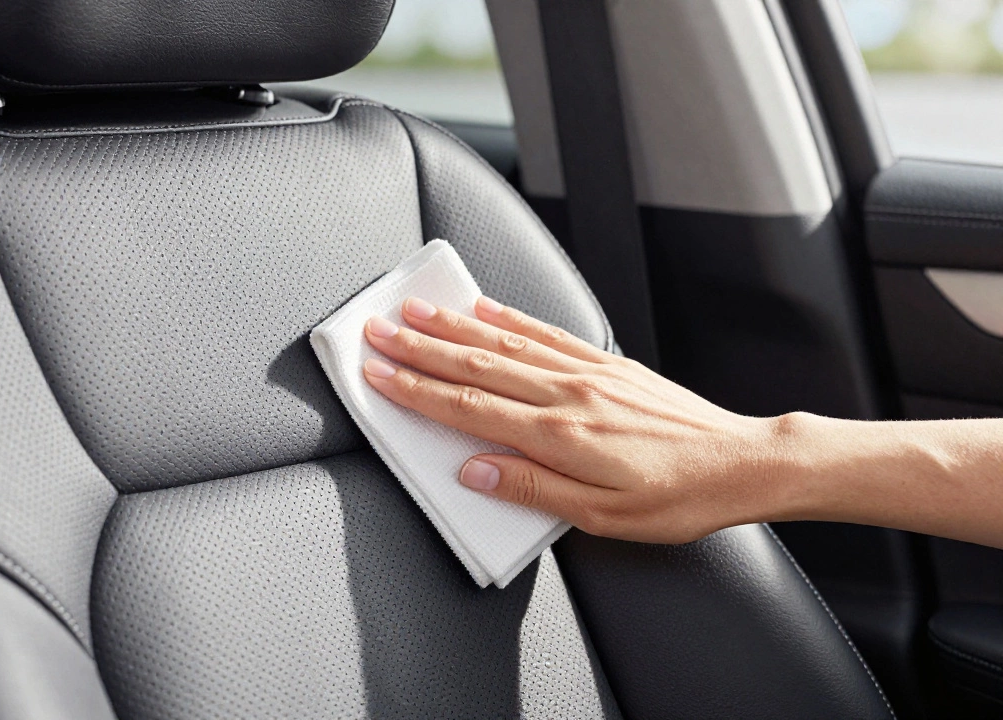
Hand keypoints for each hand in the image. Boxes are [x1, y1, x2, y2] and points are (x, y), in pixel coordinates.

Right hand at [361, 296, 795, 543]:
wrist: (742, 462)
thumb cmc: (677, 497)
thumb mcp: (603, 518)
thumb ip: (533, 490)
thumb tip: (476, 472)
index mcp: (560, 436)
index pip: (469, 408)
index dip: (417, 390)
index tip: (379, 375)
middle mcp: (568, 394)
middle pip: (476, 365)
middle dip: (419, 348)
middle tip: (376, 331)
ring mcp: (587, 372)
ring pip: (504, 343)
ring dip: (453, 325)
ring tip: (414, 309)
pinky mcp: (607, 362)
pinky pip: (548, 333)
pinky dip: (510, 318)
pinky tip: (484, 307)